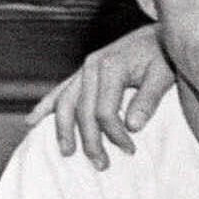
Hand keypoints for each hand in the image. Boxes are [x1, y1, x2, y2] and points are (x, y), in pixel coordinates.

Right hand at [25, 25, 173, 169]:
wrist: (160, 34)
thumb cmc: (165, 55)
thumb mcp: (163, 75)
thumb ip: (148, 100)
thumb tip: (133, 126)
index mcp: (110, 67)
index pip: (105, 110)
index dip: (115, 134)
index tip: (130, 150)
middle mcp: (92, 66)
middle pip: (82, 110)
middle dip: (90, 140)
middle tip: (101, 164)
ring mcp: (85, 68)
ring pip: (66, 102)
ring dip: (64, 129)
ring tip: (67, 152)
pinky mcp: (85, 70)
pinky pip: (61, 90)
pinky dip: (47, 106)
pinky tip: (33, 121)